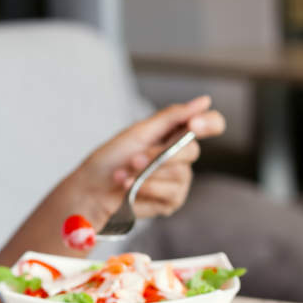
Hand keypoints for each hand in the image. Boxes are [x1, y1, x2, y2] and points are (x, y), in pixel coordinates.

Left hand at [75, 95, 225, 224]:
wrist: (91, 189)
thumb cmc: (111, 159)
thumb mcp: (138, 132)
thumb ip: (172, 117)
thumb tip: (204, 101)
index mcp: (175, 134)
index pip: (211, 124)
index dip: (209, 123)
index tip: (194, 125)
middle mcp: (182, 156)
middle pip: (192, 151)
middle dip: (159, 155)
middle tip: (133, 158)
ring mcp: (179, 180)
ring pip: (179, 174)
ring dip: (146, 174)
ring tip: (123, 175)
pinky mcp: (171, 201)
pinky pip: (170, 193)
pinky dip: (146, 189)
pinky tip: (129, 188)